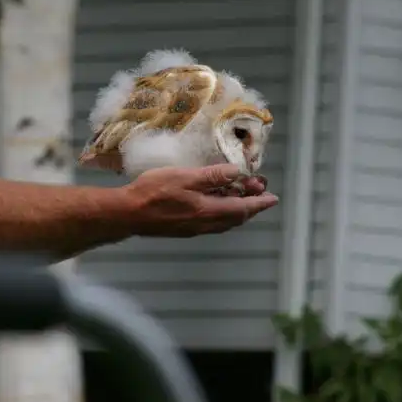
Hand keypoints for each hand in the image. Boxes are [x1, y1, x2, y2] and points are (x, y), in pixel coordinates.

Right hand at [123, 164, 278, 237]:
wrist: (128, 214)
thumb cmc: (154, 191)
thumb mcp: (185, 176)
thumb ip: (213, 175)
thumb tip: (238, 173)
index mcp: (209, 211)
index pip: (242, 208)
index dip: (259, 203)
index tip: (273, 198)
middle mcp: (205, 224)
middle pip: (236, 217)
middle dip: (251, 205)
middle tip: (260, 192)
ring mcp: (194, 228)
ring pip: (224, 221)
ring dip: (237, 210)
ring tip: (242, 196)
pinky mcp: (183, 229)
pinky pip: (212, 222)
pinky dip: (223, 212)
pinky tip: (217, 203)